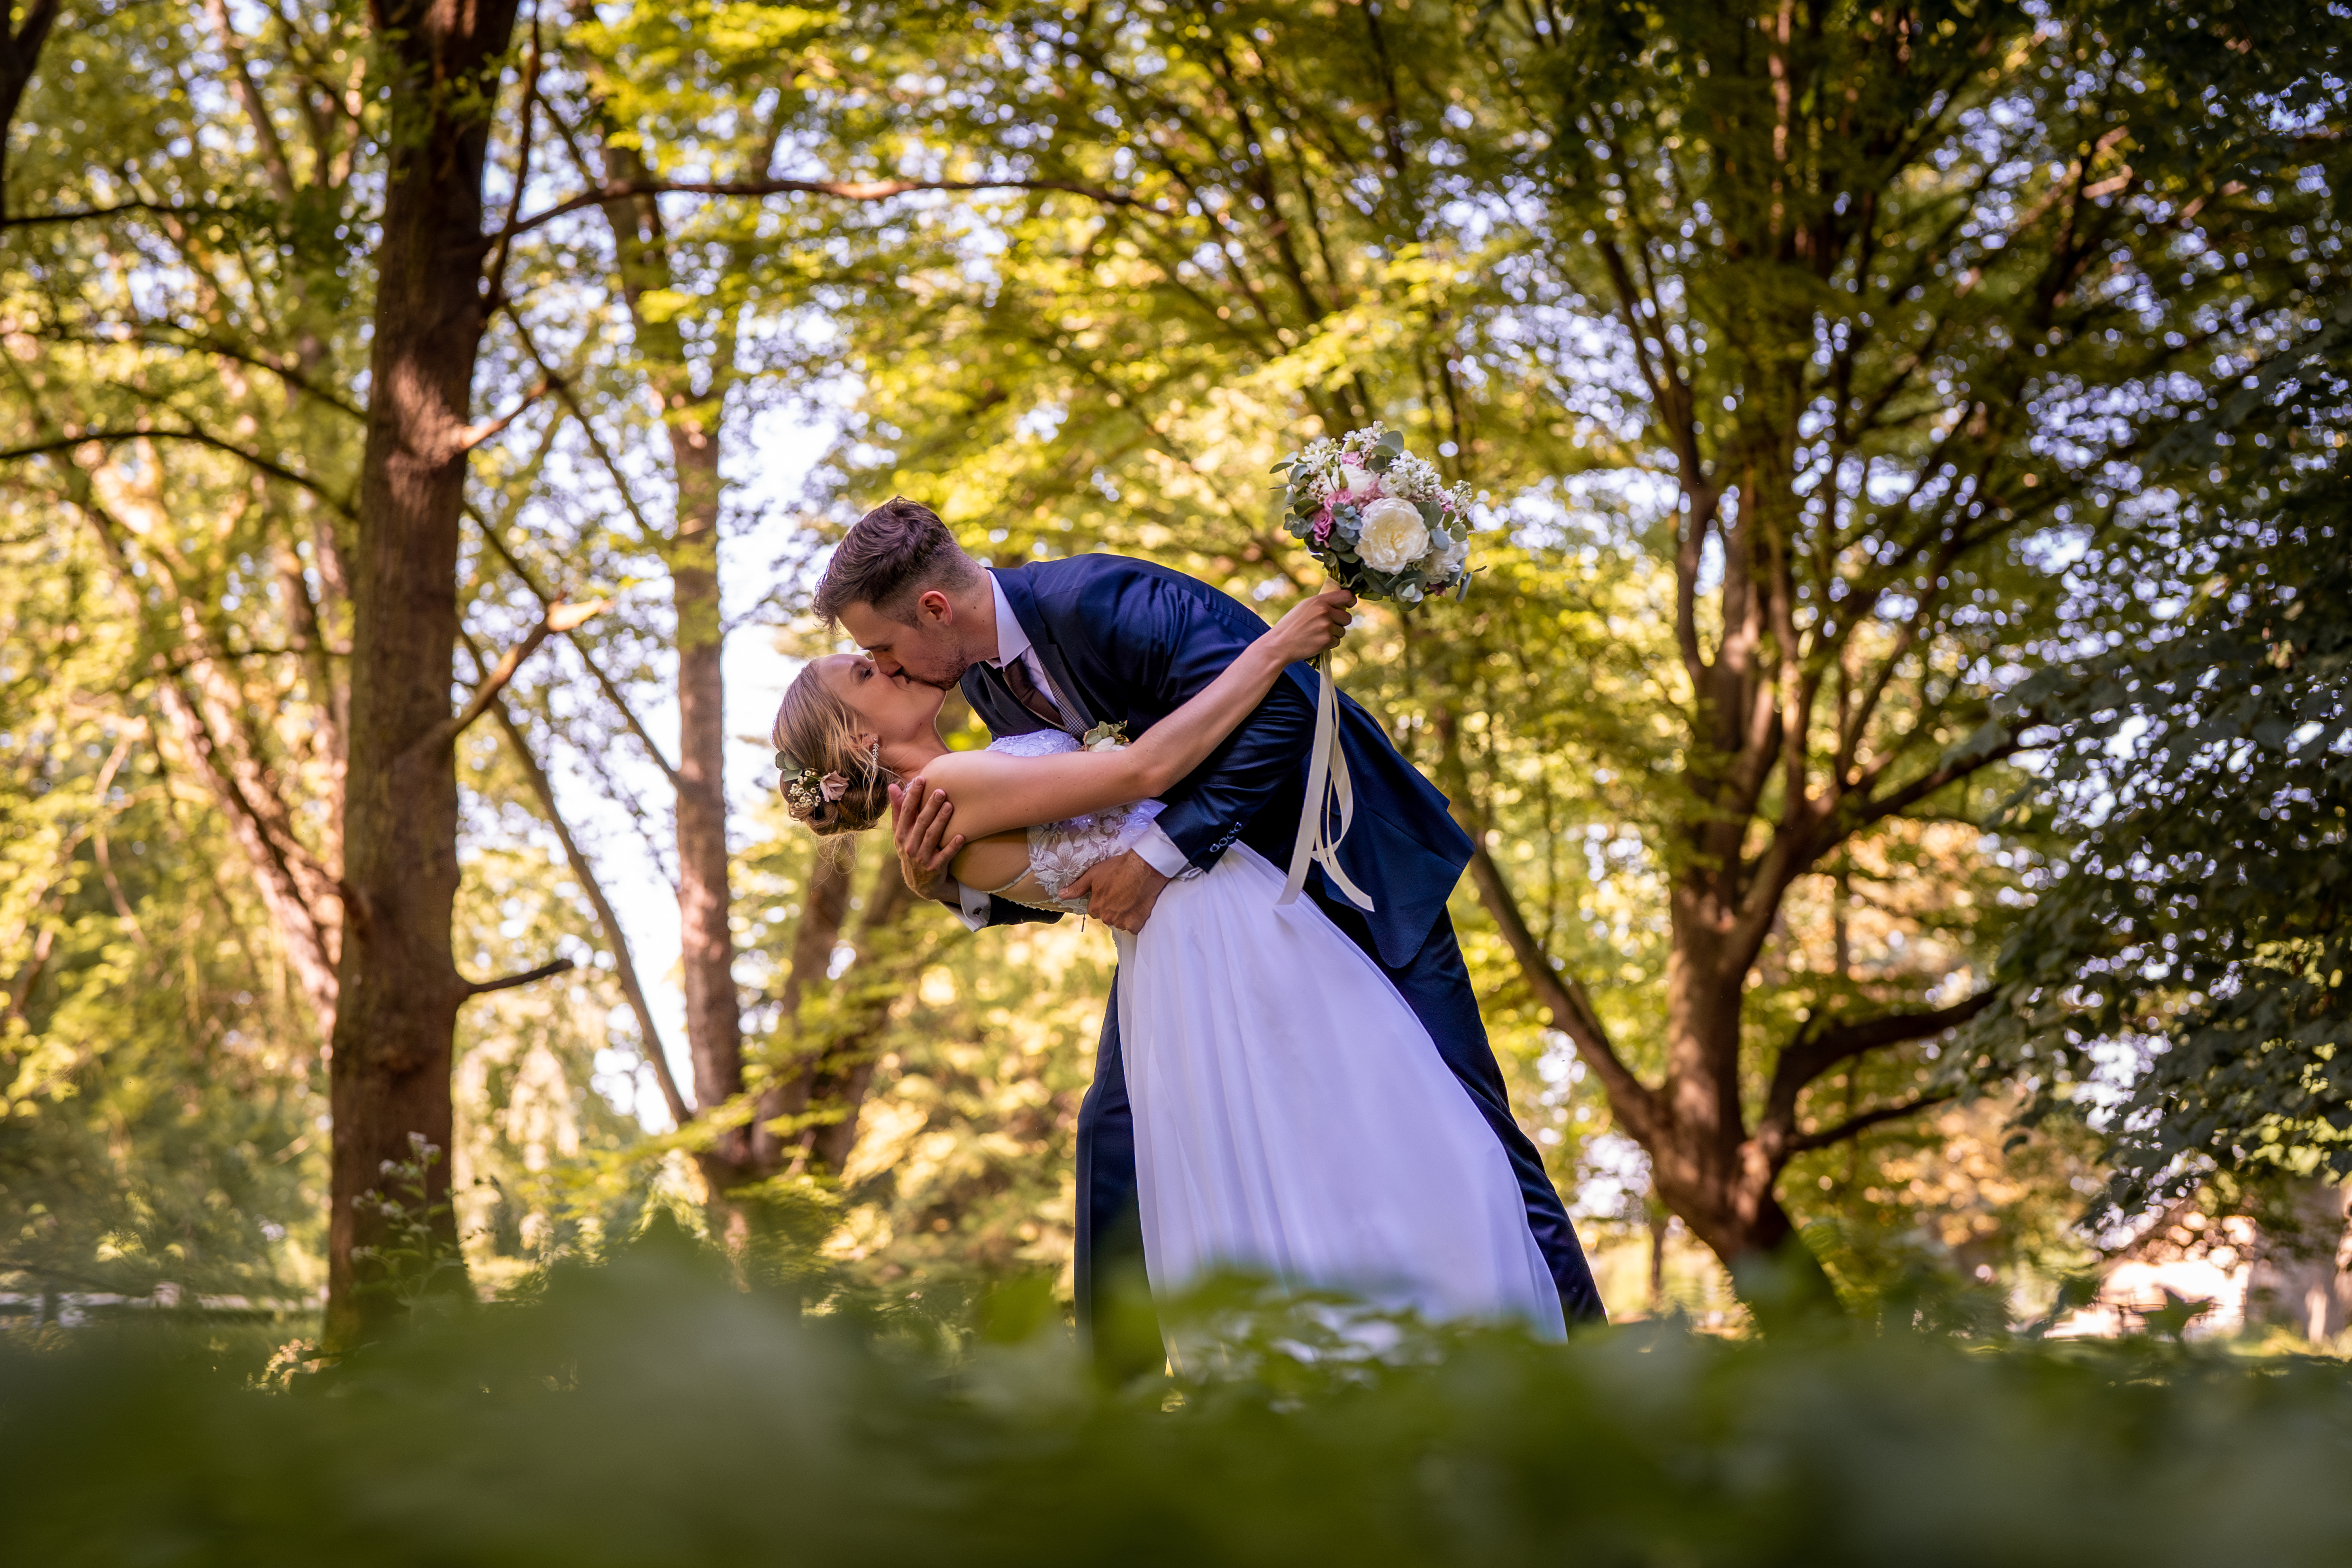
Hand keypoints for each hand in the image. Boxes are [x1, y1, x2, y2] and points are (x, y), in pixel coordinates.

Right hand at [889, 776, 964, 902]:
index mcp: (901, 835)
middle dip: (930, 806)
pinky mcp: (935, 868)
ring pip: (932, 836)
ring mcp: (921, 858)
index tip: (920, 779)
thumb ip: (899, 809)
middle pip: (920, 822)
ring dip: (941, 821)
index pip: (906, 812)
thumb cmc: (912, 850)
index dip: (912, 795)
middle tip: (941, 791)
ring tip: (950, 806)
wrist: (921, 883)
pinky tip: (962, 836)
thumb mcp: (902, 833)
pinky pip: (945, 855)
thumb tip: (892, 786)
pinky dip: (953, 846)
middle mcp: (909, 846)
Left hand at [1062, 850, 1170, 934]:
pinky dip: (1135, 919)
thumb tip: (1061, 894)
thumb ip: (1077, 887)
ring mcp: (1123, 922)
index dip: (1101, 900)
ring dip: (1124, 914)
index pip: (1094, 910)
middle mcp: (1107, 918)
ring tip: (1130, 897)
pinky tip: (1137, 905)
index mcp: (1095, 908)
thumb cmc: (1118, 868)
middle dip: (1112, 908)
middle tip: (1121, 892)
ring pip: (1120, 922)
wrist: (1144, 868)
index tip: (1110, 891)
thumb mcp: (1093, 874)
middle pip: (1107, 917)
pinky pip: (1133, 926)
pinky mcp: (1136, 924)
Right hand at [1264, 585, 1356, 663]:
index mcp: (1319, 601)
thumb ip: (1321, 604)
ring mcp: (1326, 626)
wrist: (1279, 644)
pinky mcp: (1327, 640)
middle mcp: (1324, 611)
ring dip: (1333, 634)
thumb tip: (1340, 604)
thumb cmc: (1290, 626)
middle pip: (1347, 617)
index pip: (1346, 596)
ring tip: (1317, 635)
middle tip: (1326, 626)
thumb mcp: (1304, 607)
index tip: (1349, 605)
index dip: (1351, 600)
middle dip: (1340, 623)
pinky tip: (1315, 642)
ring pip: (1342, 631)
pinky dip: (1329, 644)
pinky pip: (1336, 642)